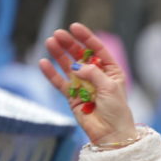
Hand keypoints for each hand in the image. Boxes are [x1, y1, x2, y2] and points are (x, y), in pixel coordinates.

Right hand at [38, 22, 137, 146]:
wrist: (110, 133)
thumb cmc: (116, 110)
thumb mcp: (109, 87)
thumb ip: (92, 73)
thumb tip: (75, 66)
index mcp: (111, 71)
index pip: (97, 49)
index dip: (86, 37)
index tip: (74, 27)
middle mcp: (96, 76)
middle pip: (80, 55)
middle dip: (69, 44)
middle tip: (58, 34)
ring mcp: (82, 85)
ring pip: (68, 66)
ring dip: (59, 54)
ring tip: (50, 42)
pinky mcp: (72, 96)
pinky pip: (60, 82)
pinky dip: (51, 73)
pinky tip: (43, 62)